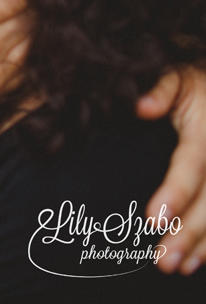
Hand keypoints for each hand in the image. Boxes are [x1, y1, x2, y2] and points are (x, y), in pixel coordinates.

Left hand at [137, 67, 205, 273]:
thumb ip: (160, 87)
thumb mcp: (176, 74)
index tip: (152, 219)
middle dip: (189, 232)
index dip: (175, 192)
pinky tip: (198, 260)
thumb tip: (141, 107)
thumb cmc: (191, 82)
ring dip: (204, 243)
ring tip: (177, 266)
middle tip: (162, 261)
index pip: (193, 164)